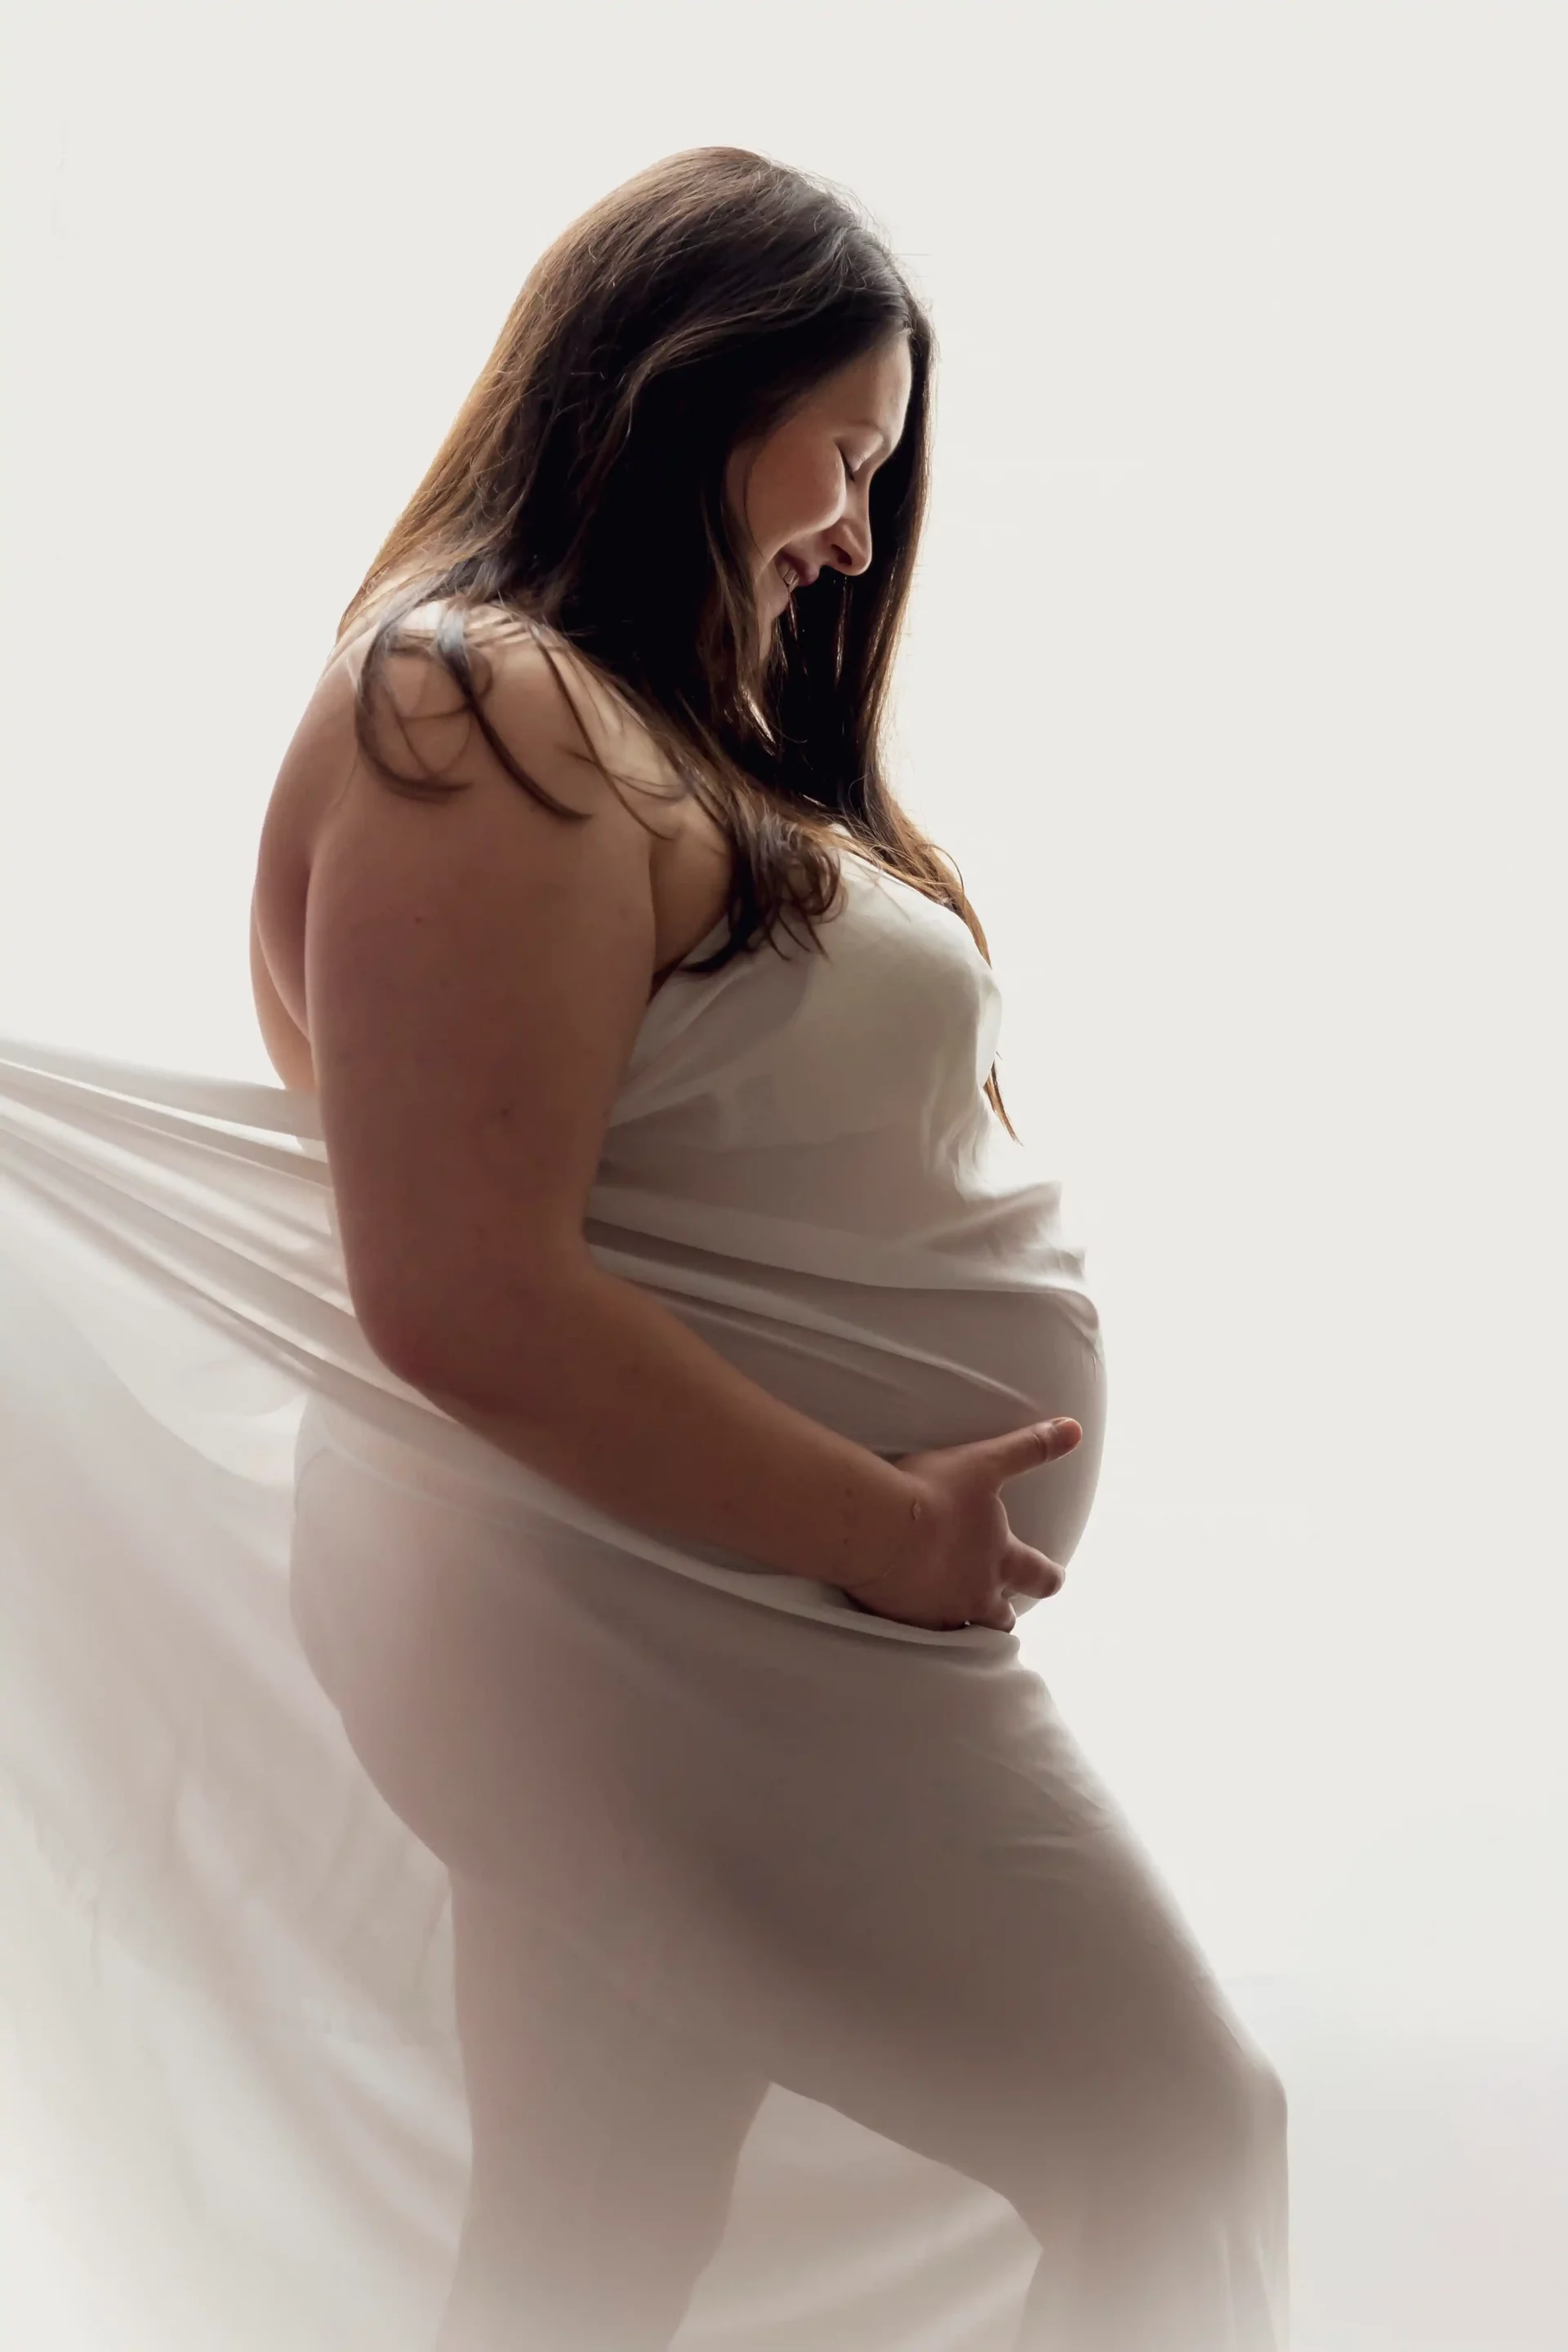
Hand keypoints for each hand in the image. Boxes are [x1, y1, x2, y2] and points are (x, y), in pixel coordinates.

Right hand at [842, 1418, 1082, 1632]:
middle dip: (1004, 1614)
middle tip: (1002, 1611)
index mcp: (1001, 1558)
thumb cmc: (934, 1492)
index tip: (1056, 1579)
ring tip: (955, 1618)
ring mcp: (941, 1612)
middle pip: (1001, 1618)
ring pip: (962, 1631)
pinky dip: (919, 1624)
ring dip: (964, 1624)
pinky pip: (919, 1633)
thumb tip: (1075, 1428)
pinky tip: (909, 1617)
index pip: (1039, 1576)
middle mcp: (976, 1593)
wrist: (877, 1527)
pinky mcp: (905, 1621)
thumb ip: (1030, 1448)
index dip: (1049, 1577)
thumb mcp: (986, 1462)